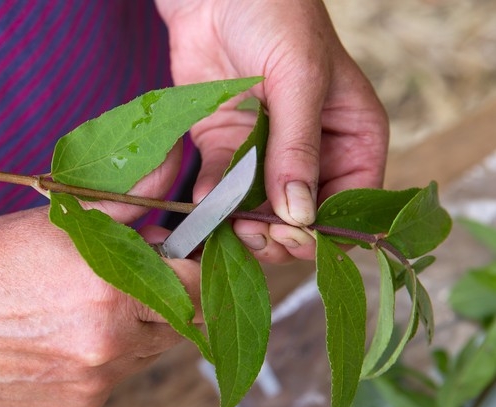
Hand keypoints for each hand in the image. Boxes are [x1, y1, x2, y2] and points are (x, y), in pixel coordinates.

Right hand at [0, 147, 198, 406]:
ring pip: (151, 350)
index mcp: (110, 287)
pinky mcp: (80, 402)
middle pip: (179, 320)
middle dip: (165, 296)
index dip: (193, 267)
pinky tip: (69, 333)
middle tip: (127, 276)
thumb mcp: (62, 220)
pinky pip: (118, 374)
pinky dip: (109, 354)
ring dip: (138, 327)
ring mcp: (96, 378)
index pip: (195, 284)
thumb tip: (171, 166)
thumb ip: (129, 201)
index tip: (180, 258)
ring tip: (89, 303)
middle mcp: (110, 341)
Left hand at [156, 0, 388, 262]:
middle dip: (279, 234)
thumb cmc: (277, 16)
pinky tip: (202, 204)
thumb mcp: (300, 78)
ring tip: (225, 223)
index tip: (291, 235)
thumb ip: (298, 148)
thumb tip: (299, 216)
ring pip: (261, 213)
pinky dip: (212, 204)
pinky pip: (223, 190)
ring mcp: (268, 156)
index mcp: (353, 138)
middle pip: (304, 219)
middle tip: (252, 232)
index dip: (324, 230)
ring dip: (242, 226)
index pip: (351, 205)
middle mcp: (315, 155)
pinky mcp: (228, 149)